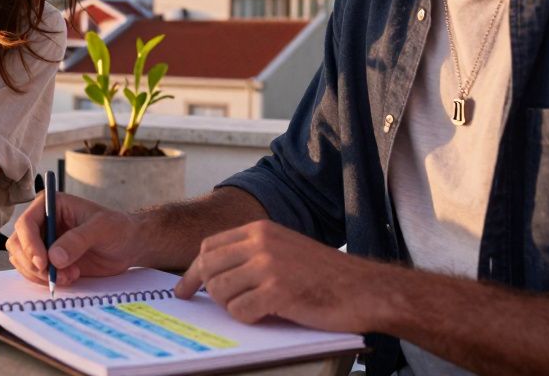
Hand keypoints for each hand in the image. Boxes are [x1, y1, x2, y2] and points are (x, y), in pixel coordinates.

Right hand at [7, 192, 141, 286]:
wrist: (128, 246)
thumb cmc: (117, 228)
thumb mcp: (102, 228)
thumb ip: (78, 240)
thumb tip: (54, 257)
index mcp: (50, 205)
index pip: (26, 223)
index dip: (29, 244)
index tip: (43, 263)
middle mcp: (42, 223)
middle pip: (18, 244)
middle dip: (33, 264)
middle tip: (56, 275)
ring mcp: (43, 242)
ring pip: (22, 261)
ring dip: (41, 274)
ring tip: (69, 276)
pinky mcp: (48, 260)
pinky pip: (34, 273)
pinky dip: (47, 280)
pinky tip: (70, 277)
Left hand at [175, 220, 386, 332]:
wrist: (364, 289)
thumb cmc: (325, 275)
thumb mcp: (283, 248)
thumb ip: (251, 252)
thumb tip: (211, 272)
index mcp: (259, 229)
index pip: (209, 246)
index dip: (193, 270)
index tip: (184, 288)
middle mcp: (260, 242)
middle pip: (208, 268)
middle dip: (206, 290)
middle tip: (214, 306)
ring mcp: (268, 265)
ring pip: (220, 291)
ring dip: (230, 306)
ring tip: (252, 308)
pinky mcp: (277, 291)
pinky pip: (240, 310)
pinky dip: (247, 319)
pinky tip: (264, 316)